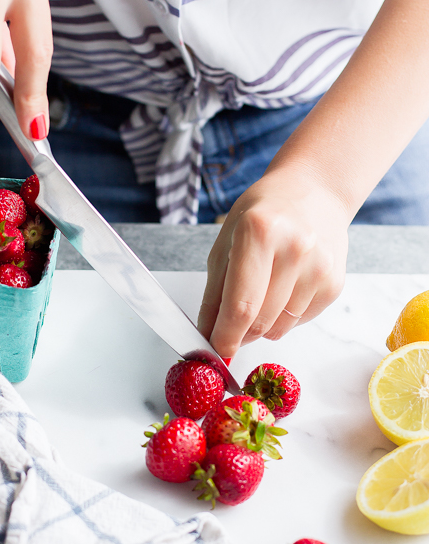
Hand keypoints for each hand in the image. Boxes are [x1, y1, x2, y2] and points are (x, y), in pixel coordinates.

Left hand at [197, 165, 350, 357]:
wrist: (314, 192)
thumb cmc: (263, 214)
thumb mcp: (226, 241)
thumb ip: (214, 292)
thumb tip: (208, 335)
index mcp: (259, 232)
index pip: (241, 305)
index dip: (226, 336)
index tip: (217, 350)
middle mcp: (295, 249)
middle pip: (260, 321)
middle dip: (240, 333)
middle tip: (231, 324)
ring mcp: (319, 268)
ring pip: (280, 327)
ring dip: (262, 324)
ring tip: (262, 290)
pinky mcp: (335, 284)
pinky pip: (300, 321)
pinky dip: (284, 316)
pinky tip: (284, 286)